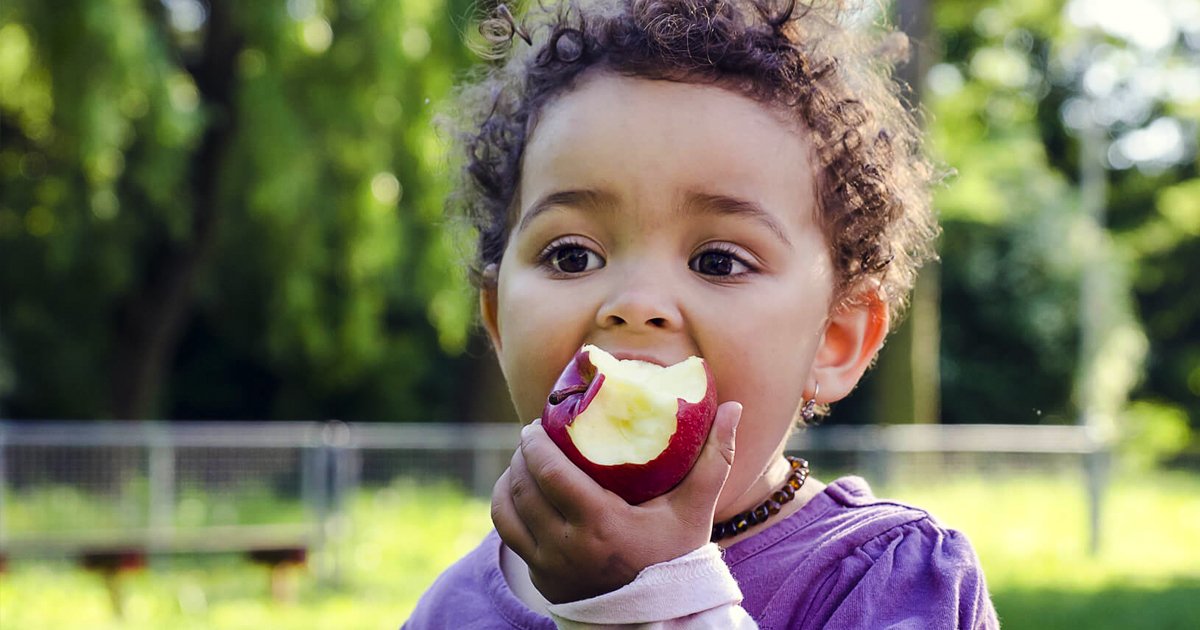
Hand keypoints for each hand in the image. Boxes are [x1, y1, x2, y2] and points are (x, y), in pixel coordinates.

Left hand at [490, 401, 741, 603]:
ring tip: (522, 461)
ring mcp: (549, 566)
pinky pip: (507, 534)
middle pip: (524, 487)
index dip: (534, 444)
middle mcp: (567, 547)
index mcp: (601, 525)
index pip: (550, 473)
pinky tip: (516, 491)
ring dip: (509, 479)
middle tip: (530, 436)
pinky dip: (505, 507)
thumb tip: (734, 407)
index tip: (535, 424)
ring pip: (508, 510)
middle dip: (521, 456)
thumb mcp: (696, 509)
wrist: (659, 618)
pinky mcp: (540, 577)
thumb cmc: (677, 558)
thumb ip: (716, 458)